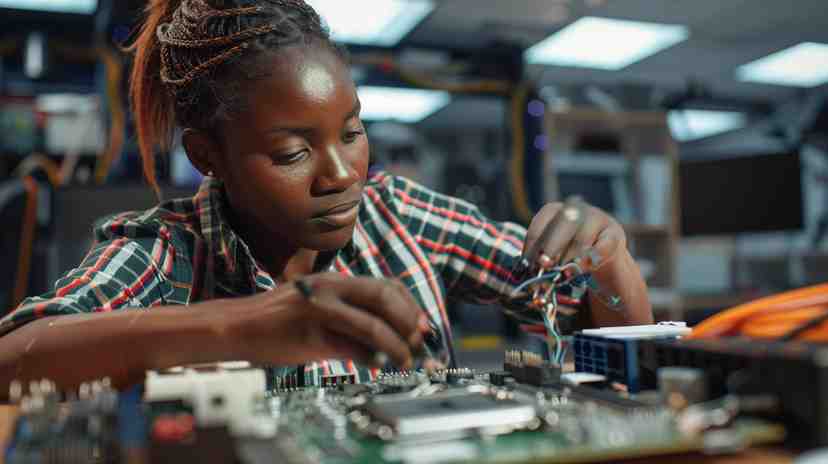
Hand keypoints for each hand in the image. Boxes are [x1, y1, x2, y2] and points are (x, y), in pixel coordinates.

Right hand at [224, 273, 427, 368]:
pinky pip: (352, 348)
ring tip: (404, 361)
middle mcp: (330, 289)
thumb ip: (348, 309)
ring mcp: (320, 310)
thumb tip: (389, 332)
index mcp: (335, 280)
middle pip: (384, 298)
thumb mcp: (316, 301)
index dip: (410, 305)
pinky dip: (372, 359)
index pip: (385, 285)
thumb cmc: (279, 319)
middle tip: (418, 342)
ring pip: (372, 325)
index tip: (422, 324)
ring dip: (396, 346)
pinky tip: (380, 366)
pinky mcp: (311, 335)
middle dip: (408, 322)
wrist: (238, 326)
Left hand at [523, 196, 625, 272]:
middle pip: (562, 225)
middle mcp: (576, 209)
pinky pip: (602, 247)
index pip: (540, 223)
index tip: (528, 263)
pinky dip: (589, 260)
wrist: (604, 258)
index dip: (532, 244)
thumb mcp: (554, 251)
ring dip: (569, 258)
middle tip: (544, 265)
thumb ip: (542, 257)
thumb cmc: (571, 253)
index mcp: (555, 210)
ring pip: (581, 238)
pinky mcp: (615, 234)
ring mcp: (597, 219)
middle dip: (550, 247)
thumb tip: (525, 273)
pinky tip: (581, 270)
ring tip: (561, 274)